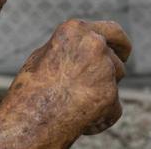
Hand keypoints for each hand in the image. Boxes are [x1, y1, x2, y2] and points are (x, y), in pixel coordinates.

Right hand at [0, 20, 131, 146]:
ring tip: (74, 105)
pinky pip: (113, 108)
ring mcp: (104, 69)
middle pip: (117, 57)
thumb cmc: (29, 91)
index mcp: (76, 30)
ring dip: (103, 93)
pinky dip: (101, 116)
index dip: (120, 42)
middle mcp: (94, 44)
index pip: (112, 30)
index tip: (123, 52)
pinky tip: (79, 121)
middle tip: (120, 71)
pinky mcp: (110, 95)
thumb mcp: (44, 56)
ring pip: (115, 82)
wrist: (27, 121)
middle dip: (121, 63)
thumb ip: (70, 48)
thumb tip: (85, 48)